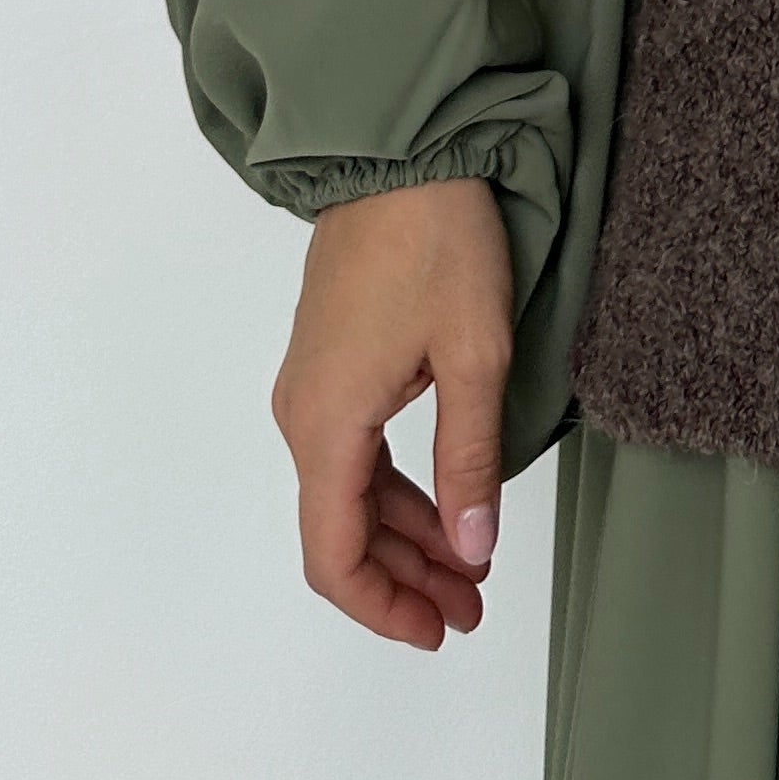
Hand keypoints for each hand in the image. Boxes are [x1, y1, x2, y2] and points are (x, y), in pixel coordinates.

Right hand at [270, 174, 514, 648]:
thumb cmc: (436, 238)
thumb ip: (471, 460)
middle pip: (342, 532)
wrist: (401, 149)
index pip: (334, 555)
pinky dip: (399, 491)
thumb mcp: (474, 355)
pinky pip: (356, 453)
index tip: (436, 630)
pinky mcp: (333, 361)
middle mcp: (304, 414)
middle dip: (406, 581)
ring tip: (469, 571)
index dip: (383, 607)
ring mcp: (314, 387)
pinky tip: (446, 505)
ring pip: (351, 494)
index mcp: (328, 423)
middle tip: (472, 608)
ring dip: (407, 538)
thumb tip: (471, 552)